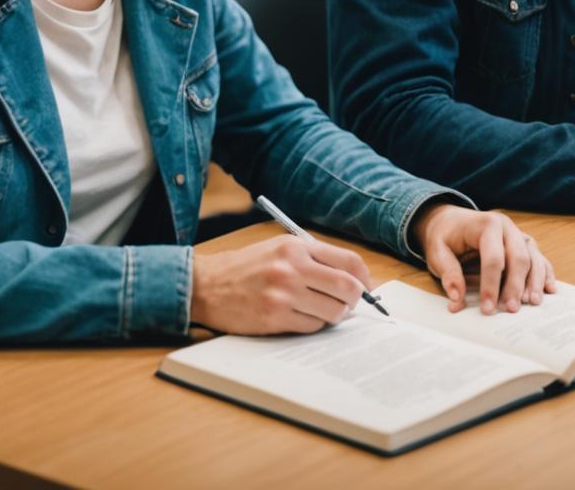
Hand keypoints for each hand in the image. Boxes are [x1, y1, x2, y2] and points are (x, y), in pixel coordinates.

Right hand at [190, 233, 371, 334]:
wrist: (207, 285)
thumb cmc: (246, 267)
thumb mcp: (279, 249)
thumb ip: (312, 259)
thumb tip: (350, 278)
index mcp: (296, 247)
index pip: (348, 261)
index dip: (365, 278)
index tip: (368, 288)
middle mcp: (292, 268)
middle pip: (347, 288)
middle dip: (355, 300)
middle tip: (350, 305)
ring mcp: (283, 294)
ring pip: (332, 312)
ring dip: (335, 316)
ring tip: (324, 312)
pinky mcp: (274, 318)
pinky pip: (311, 327)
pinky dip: (313, 326)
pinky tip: (302, 318)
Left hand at [410, 204, 554, 314]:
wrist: (451, 221)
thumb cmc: (444, 237)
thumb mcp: (437, 252)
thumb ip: (448, 274)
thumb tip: (457, 300)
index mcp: (486, 224)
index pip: (493, 257)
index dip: (491, 285)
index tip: (488, 309)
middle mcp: (506, 226)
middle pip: (518, 257)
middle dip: (516, 286)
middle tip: (511, 310)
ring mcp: (517, 234)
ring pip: (533, 257)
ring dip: (535, 282)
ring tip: (532, 303)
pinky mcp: (523, 244)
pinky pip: (539, 258)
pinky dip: (545, 274)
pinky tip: (550, 290)